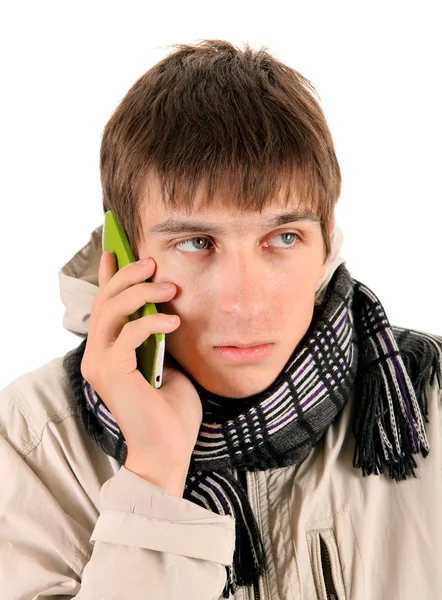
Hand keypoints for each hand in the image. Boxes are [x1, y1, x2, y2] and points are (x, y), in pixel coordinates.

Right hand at [81, 252, 202, 492]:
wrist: (169, 450)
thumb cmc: (171, 410)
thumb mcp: (167, 362)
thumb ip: (158, 336)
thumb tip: (165, 308)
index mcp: (108, 351)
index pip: (104, 305)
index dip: (109, 275)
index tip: (116, 250)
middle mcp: (97, 355)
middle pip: (105, 301)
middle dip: (128, 275)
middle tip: (152, 263)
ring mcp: (101, 364)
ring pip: (111, 310)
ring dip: (140, 292)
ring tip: (169, 288)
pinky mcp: (112, 373)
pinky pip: (128, 334)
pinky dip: (152, 322)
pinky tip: (174, 321)